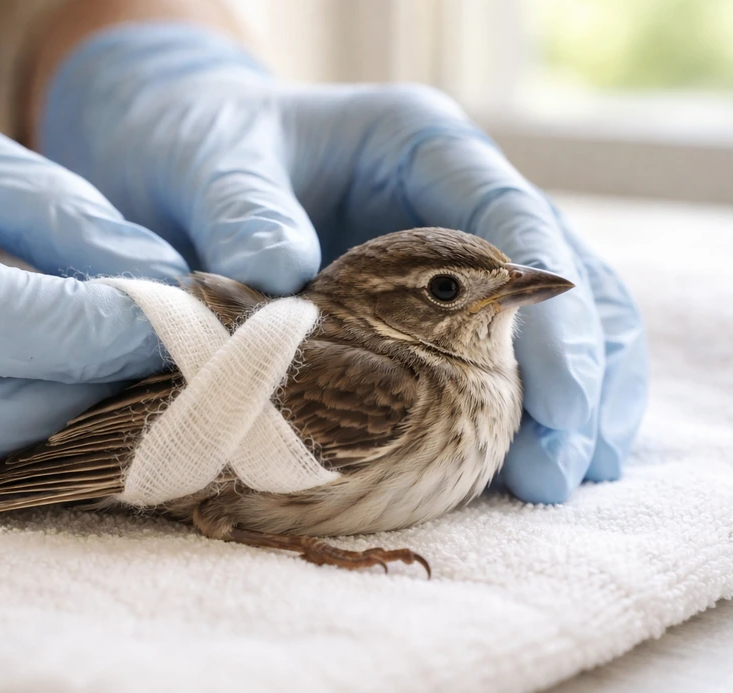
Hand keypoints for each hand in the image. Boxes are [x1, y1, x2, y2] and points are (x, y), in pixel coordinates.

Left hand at [38, 23, 648, 503]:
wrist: (184, 155)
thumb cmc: (207, 148)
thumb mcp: (213, 165)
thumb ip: (244, 211)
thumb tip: (281, 270)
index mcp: (417, 144)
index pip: (505, 212)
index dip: (542, 304)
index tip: (559, 390)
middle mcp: (449, 195)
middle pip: (556, 269)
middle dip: (574, 369)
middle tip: (563, 465)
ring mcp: (442, 252)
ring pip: (544, 318)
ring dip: (566, 400)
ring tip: (561, 480)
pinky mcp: (425, 304)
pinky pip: (497, 351)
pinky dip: (521, 407)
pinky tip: (529, 466)